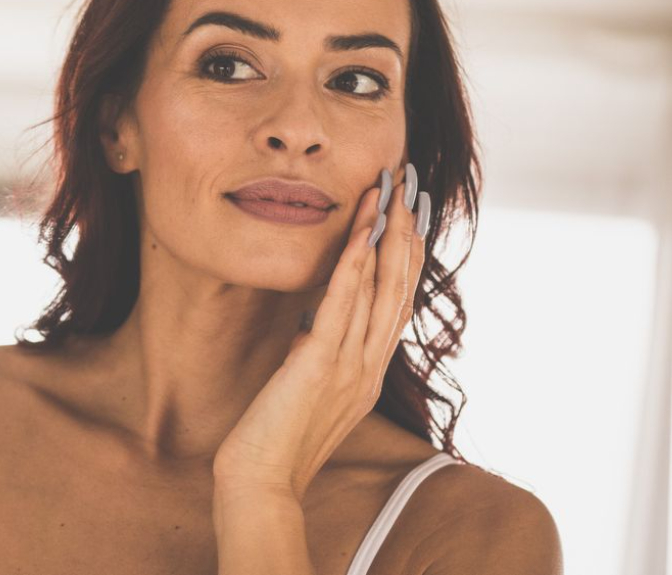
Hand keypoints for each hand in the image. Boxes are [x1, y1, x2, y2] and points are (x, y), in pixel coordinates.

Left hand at [211, 164, 429, 503]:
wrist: (262, 482)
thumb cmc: (276, 442)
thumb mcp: (307, 392)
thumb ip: (319, 360)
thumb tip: (313, 330)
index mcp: (368, 373)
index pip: (396, 305)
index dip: (406, 258)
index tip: (410, 218)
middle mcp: (369, 366)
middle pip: (398, 288)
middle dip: (405, 234)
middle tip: (408, 188)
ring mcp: (351, 366)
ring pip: (378, 289)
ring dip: (385, 235)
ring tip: (390, 192)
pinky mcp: (321, 364)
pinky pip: (343, 305)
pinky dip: (355, 264)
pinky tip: (360, 232)